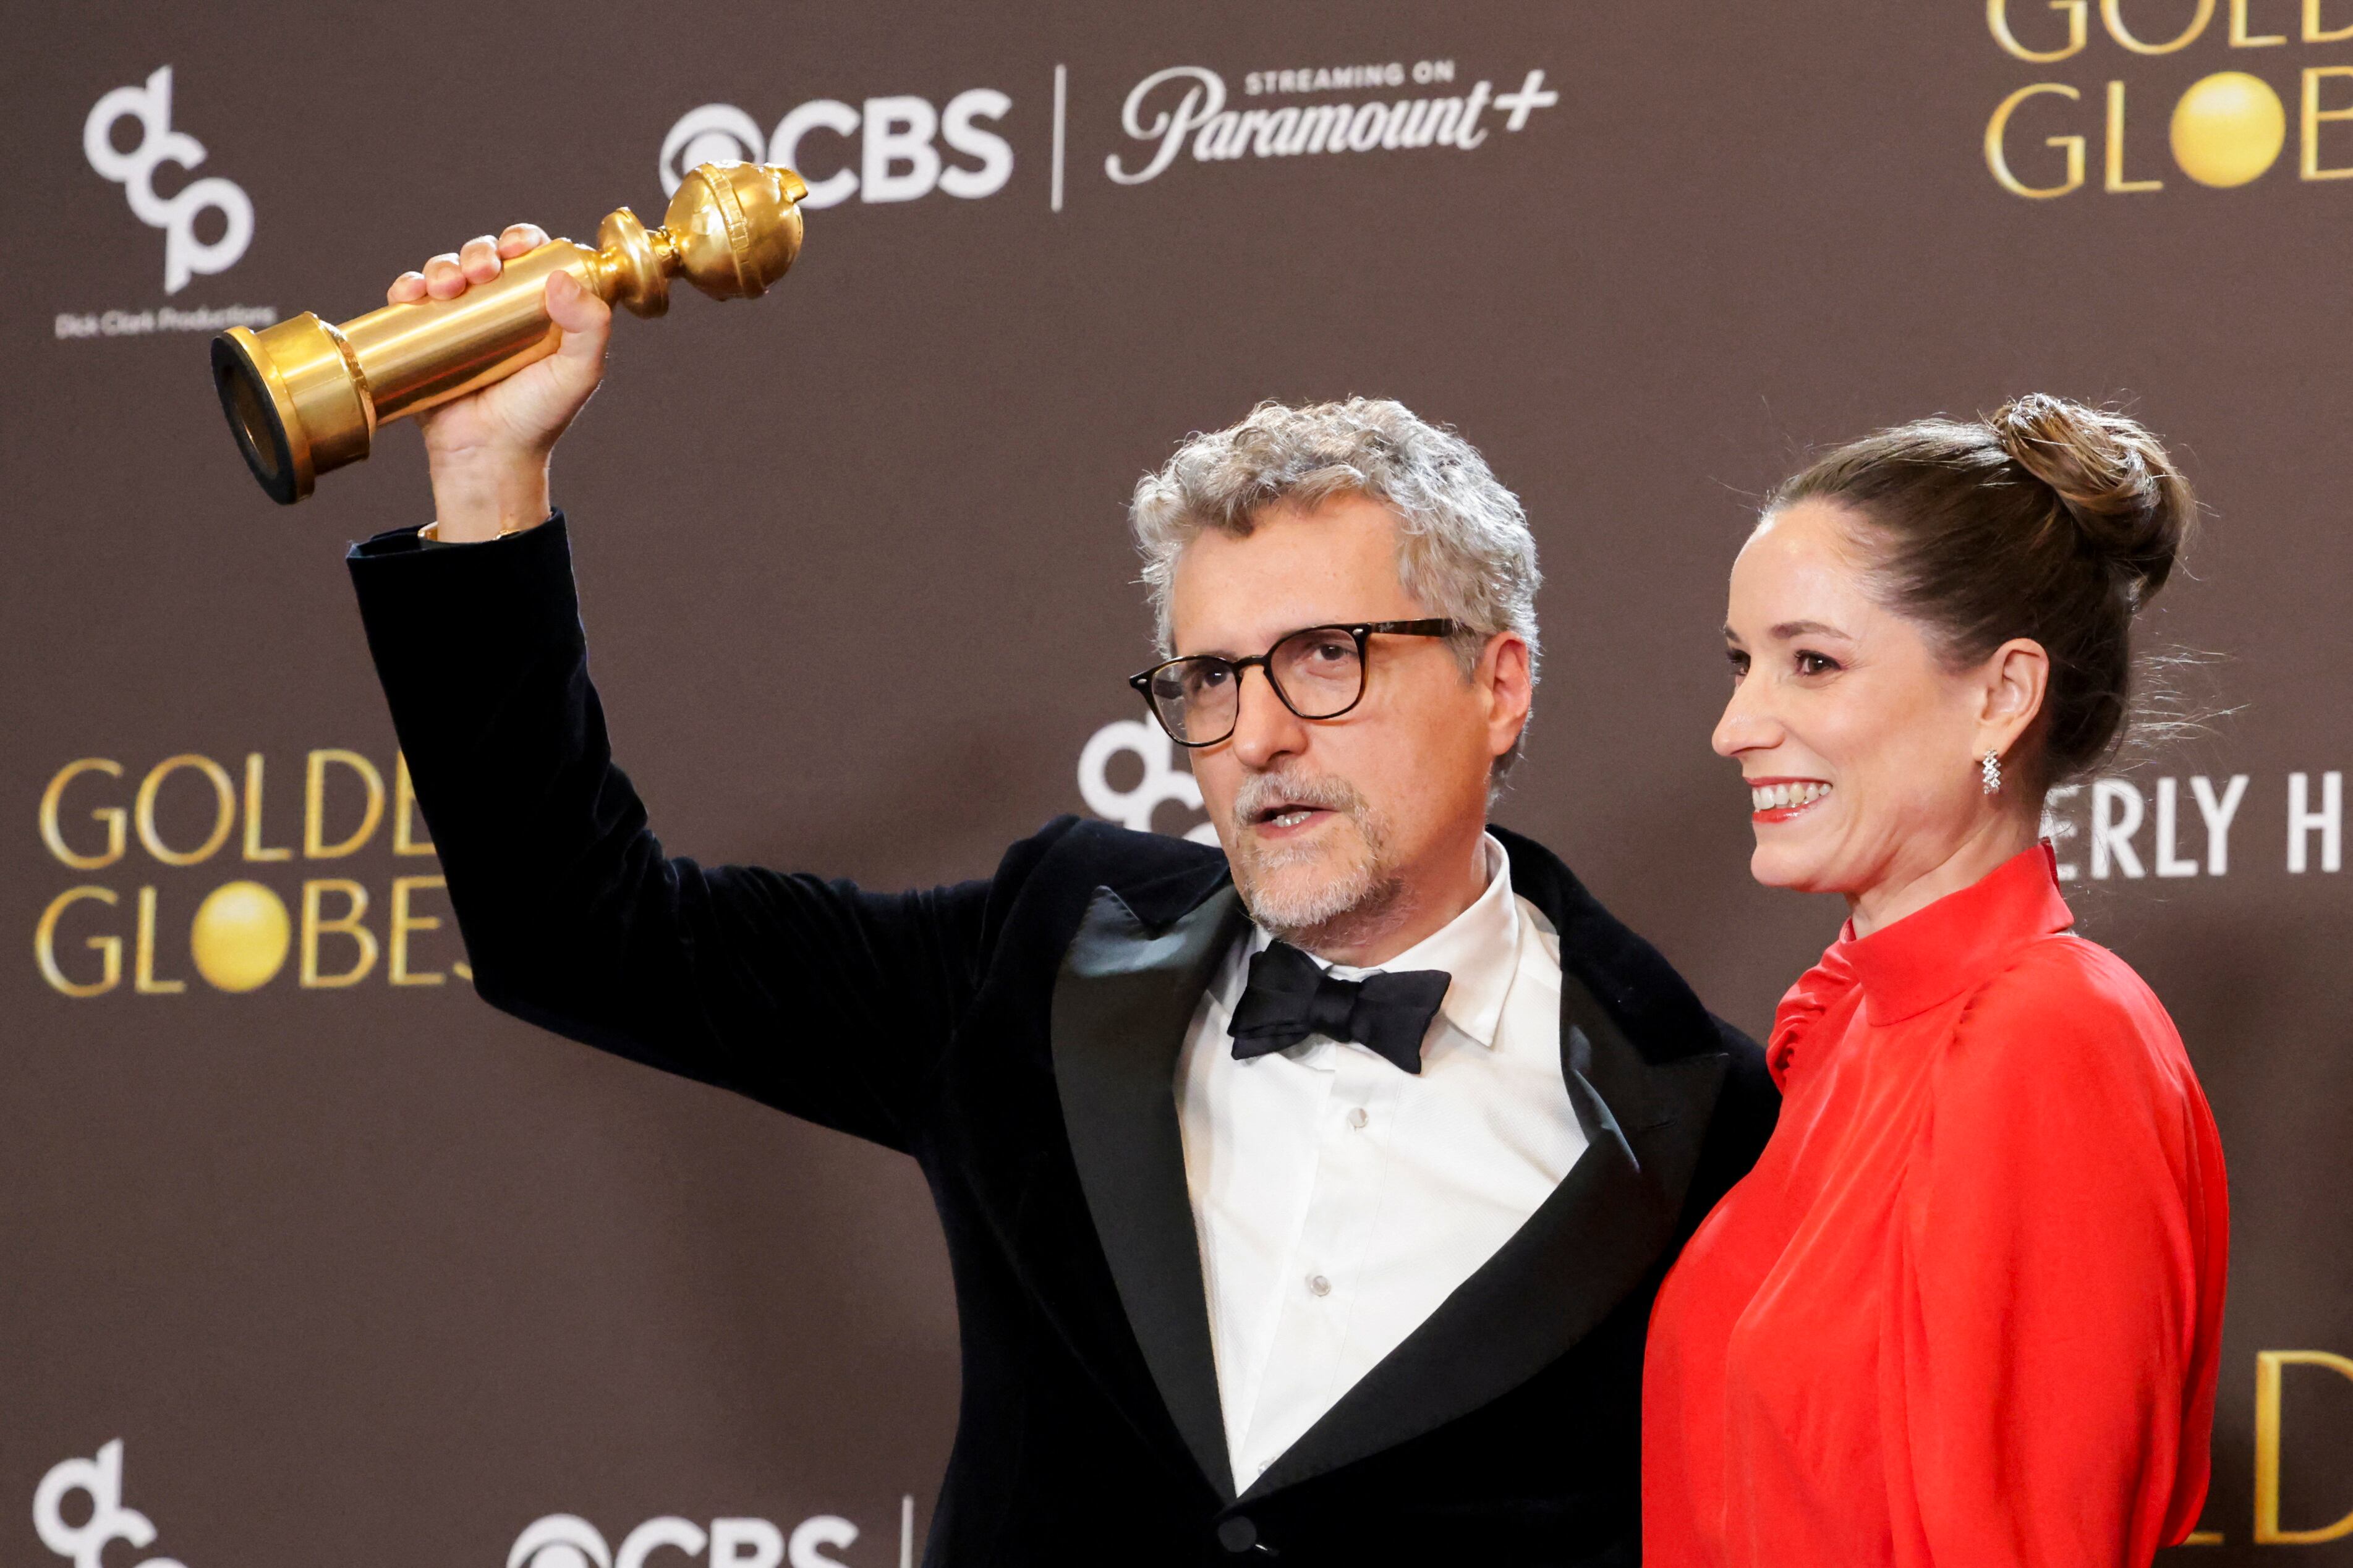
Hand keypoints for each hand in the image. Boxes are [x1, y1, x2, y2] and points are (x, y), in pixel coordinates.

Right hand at [386, 224, 612, 540]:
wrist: (487, 457)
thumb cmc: (538, 418)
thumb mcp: (579, 373)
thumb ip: (591, 328)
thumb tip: (563, 277)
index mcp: (543, 309)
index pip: (533, 258)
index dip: (524, 240)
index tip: (518, 246)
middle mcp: (501, 310)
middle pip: (487, 257)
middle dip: (480, 252)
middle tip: (480, 272)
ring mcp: (461, 321)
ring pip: (448, 271)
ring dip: (443, 265)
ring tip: (446, 287)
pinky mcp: (425, 338)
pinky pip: (411, 300)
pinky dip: (407, 287)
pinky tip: (411, 294)